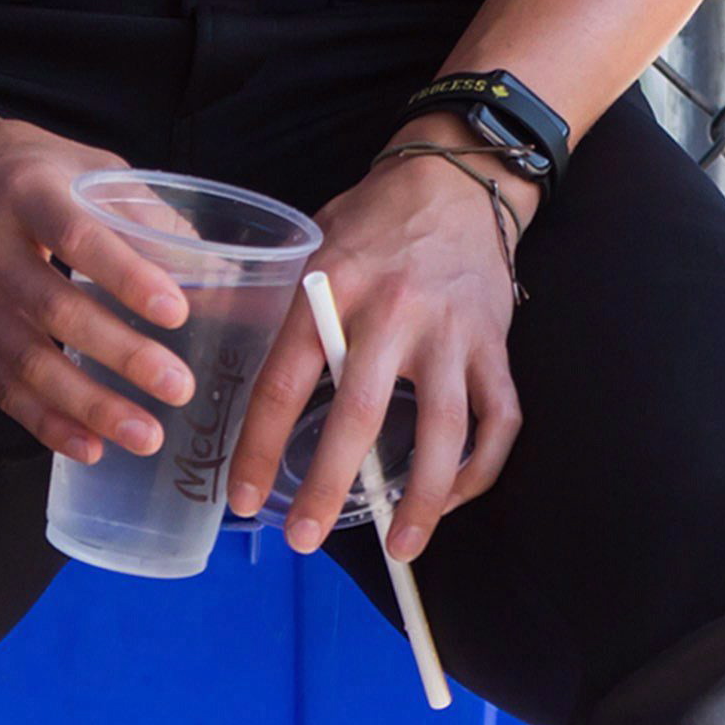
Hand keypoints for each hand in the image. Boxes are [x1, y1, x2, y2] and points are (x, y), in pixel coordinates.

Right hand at [0, 107, 189, 468]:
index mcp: (26, 193)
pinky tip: (92, 446)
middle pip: (57, 310)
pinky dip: (48, 423)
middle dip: (122, 354)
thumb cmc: (14, 164)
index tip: (177, 311)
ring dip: (91, 404)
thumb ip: (140, 209)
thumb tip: (208, 267)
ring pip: (31, 362)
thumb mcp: (77, 162)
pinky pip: (5, 389)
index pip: (79, 237)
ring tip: (147, 434)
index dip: (128, 276)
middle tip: (179, 386)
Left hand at [231, 144, 524, 562]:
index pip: (284, 381)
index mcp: (331, 288)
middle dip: (329, 487)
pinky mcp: (495, 344)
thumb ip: (282, 304)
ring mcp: (451, 332)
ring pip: (444, 431)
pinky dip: (480, 469)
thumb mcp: (311, 243)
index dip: (260, 447)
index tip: (244, 498)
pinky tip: (452, 500)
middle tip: (304, 541)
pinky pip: (499, 420)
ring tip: (401, 549)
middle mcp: (392, 313)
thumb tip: (225, 358)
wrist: (459, 175)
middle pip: (359, 416)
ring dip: (422, 500)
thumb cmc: (374, 217)